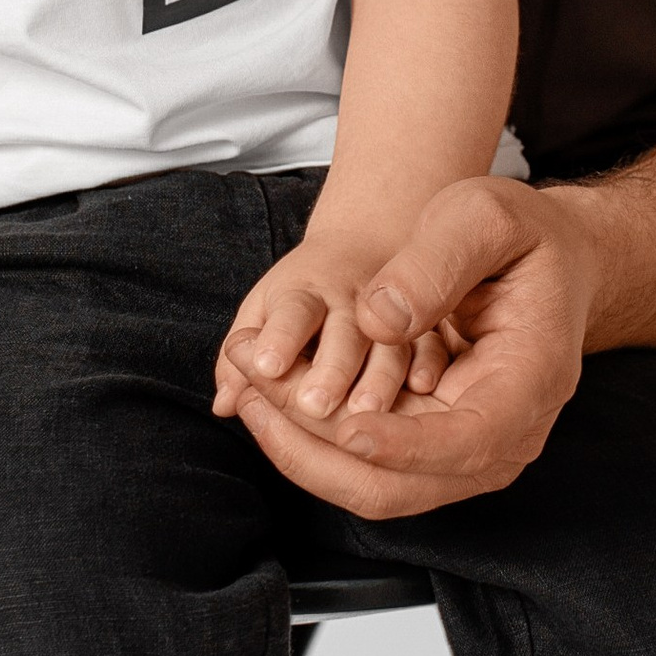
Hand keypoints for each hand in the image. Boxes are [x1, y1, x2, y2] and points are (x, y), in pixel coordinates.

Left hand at [214, 242, 454, 424]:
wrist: (366, 243)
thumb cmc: (302, 291)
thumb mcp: (264, 305)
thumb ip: (242, 354)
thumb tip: (223, 405)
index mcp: (303, 291)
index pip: (291, 312)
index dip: (279, 337)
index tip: (266, 366)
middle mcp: (349, 301)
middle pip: (342, 334)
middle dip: (329, 369)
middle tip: (314, 405)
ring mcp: (391, 312)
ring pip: (389, 345)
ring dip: (378, 378)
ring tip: (365, 411)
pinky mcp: (425, 324)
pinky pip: (432, 342)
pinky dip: (429, 361)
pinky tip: (424, 386)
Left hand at [227, 178, 605, 517]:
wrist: (551, 260)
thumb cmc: (525, 236)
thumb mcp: (485, 217)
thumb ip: (438, 261)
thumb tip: (376, 320)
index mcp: (531, 383)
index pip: (468, 442)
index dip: (402, 446)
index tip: (345, 428)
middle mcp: (502, 437)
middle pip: (403, 486)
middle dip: (315, 448)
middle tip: (249, 390)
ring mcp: (464, 451)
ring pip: (372, 484)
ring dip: (300, 446)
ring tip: (241, 385)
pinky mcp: (428, 445)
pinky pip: (364, 462)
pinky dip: (310, 437)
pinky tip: (266, 392)